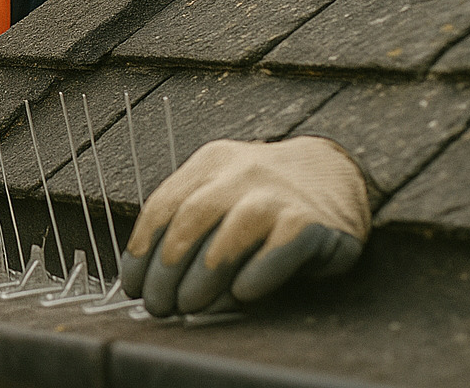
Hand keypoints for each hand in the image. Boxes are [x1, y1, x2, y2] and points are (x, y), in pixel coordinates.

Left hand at [120, 136, 369, 315]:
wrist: (336, 175)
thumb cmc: (265, 198)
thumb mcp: (223, 194)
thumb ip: (193, 224)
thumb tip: (154, 280)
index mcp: (209, 164)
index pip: (164, 205)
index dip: (142, 249)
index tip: (133, 284)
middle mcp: (240, 173)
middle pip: (191, 220)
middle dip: (167, 269)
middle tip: (158, 304)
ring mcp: (277, 195)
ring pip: (229, 236)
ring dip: (204, 278)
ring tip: (189, 306)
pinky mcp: (311, 222)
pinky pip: (277, 251)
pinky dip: (256, 274)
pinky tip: (241, 295)